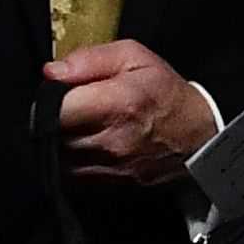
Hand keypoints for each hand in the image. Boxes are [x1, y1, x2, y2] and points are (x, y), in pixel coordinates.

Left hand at [43, 37, 212, 187]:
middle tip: (63, 109)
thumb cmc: (164, 92)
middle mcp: (112, 142)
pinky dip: (70, 162)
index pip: (58, 109)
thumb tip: (51, 72)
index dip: (46, 100)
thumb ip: (89, 59)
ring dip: (58, 144)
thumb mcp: (133, 57)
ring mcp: (113, 169)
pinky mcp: (113, 187)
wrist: (198, 137)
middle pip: (53, 136)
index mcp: (118, 104)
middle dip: (48, 121)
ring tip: (72, 127)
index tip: (52, 93)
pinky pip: (74, 177)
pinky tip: (81, 145)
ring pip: (60, 159)